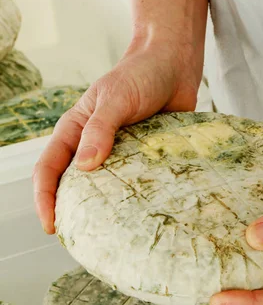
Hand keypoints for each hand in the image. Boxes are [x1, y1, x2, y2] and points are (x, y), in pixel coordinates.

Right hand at [33, 36, 201, 233]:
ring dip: (109, 210)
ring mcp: (121, 155)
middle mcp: (94, 146)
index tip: (52, 225)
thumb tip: (84, 166)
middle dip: (74, 212)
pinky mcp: (147, 158)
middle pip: (75, 186)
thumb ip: (100, 128)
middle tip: (83, 240)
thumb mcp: (116, 97)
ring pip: (108, 190)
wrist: (175, 64)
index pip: (49, 168)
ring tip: (115, 236)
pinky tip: (148, 216)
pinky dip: (141, 199)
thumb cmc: (140, 74)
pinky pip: (140, 184)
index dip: (44, 198)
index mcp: (76, 131)